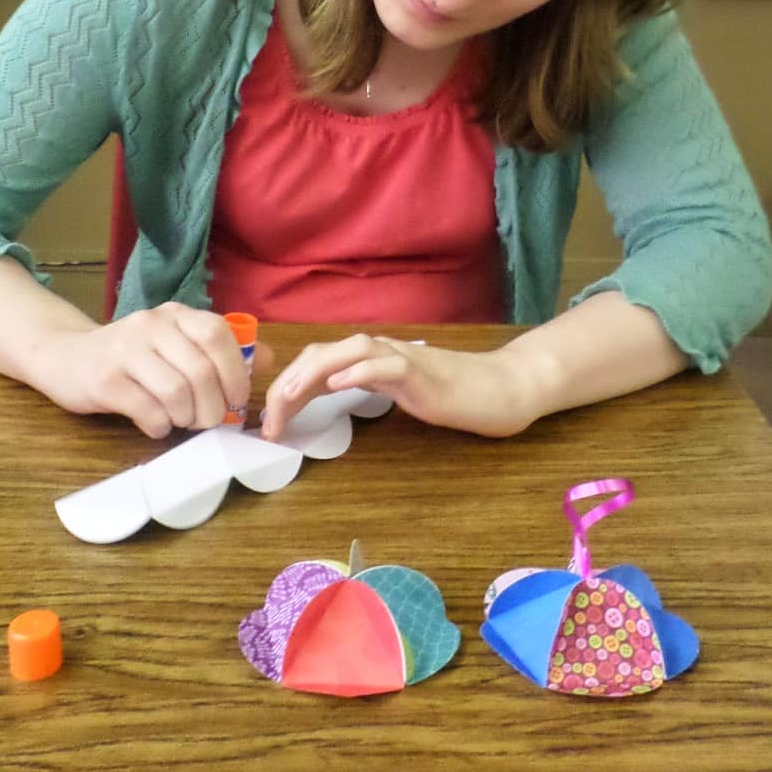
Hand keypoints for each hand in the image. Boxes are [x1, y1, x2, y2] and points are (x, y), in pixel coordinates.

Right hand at [27, 303, 272, 438]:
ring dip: (187, 418)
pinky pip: (148, 411)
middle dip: (213, 406)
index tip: (237, 399)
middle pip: (200, 371)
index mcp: (175, 314)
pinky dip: (160, 426)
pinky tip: (156, 424)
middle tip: (209, 421)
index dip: (235, 372)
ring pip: (176, 392)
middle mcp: (151, 325)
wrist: (65, 357)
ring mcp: (125, 351)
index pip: (218, 335)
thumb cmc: (132, 356)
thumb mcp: (175, 343)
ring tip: (182, 421)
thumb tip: (268, 357)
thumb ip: (219, 349)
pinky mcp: (104, 380)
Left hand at [260, 334, 539, 441]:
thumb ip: (368, 389)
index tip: (271, 421)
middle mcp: (384, 352)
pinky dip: (360, 371)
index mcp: (374, 359)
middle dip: (290, 382)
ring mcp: (405, 360)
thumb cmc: (456, 394)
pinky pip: (388, 366)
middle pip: (326, 351)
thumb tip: (326, 397)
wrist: (503, 389)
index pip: (320, 362)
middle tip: (268, 419)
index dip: (289, 386)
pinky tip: (338, 383)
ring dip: (314, 372)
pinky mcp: (424, 374)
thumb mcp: (400, 393)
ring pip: (351, 350)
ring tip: (287, 396)